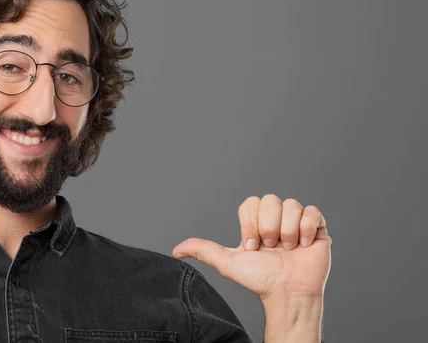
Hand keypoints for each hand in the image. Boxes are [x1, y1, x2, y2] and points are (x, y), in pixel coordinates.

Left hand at [172, 194, 330, 302]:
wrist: (287, 293)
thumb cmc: (260, 280)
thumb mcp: (227, 263)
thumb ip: (203, 250)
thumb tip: (175, 251)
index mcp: (257, 223)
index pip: (251, 202)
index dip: (250, 223)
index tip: (252, 246)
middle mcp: (276, 219)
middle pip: (270, 199)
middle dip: (267, 226)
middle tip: (270, 247)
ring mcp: (297, 222)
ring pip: (292, 204)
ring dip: (287, 230)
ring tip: (287, 248)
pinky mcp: (317, 228)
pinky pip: (313, 212)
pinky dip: (306, 228)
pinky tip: (303, 245)